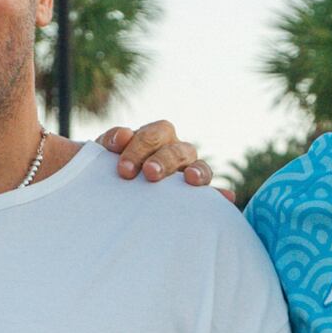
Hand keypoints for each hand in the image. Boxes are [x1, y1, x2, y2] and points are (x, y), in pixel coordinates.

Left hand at [93, 119, 213, 185]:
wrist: (109, 187)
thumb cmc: (108, 167)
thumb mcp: (104, 152)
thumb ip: (112, 140)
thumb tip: (123, 136)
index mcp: (157, 136)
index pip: (155, 134)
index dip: (141, 147)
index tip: (123, 168)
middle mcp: (176, 150)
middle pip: (178, 149)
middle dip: (164, 160)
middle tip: (148, 174)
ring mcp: (187, 171)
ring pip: (199, 166)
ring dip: (196, 172)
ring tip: (190, 179)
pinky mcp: (193, 195)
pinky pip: (210, 193)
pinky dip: (218, 194)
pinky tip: (227, 198)